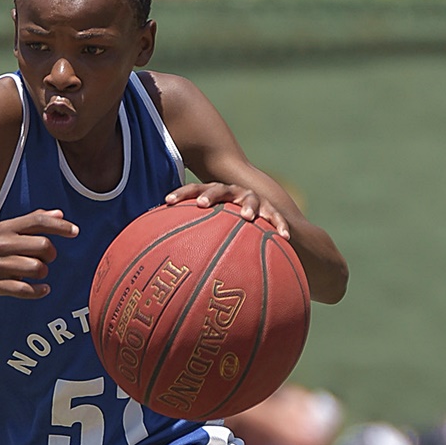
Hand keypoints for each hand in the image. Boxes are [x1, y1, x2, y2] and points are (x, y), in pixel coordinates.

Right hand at [0, 209, 78, 298]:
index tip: (75, 231)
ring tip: (38, 271)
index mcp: (7, 228)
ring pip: (36, 268)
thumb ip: (34, 220)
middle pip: (42, 246)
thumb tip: (59, 214)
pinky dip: (39, 291)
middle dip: (51, 254)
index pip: (38, 221)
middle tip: (47, 257)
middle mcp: (3, 244)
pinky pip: (25, 290)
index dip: (60, 226)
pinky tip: (43, 288)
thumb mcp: (9, 228)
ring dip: (43, 272)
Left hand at [165, 182, 289, 238]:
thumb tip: (160, 254)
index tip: (167, 201)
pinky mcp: (270, 209)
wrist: (260, 219)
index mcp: (213, 194)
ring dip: (248, 207)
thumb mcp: (208, 229)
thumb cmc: (226, 227)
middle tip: (202, 204)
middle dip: (210, 195)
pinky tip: (284, 236)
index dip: (181, 194)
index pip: (193, 189)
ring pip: (250, 199)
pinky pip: (276, 217)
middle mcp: (232, 193)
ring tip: (247, 217)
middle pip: (219, 189)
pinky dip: (279, 225)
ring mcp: (252, 199)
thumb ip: (190, 234)